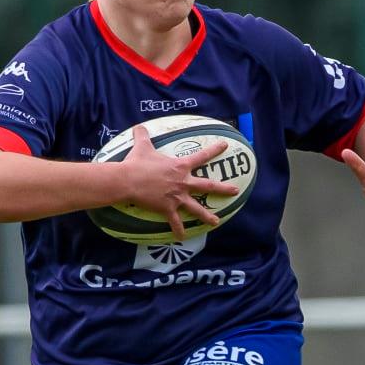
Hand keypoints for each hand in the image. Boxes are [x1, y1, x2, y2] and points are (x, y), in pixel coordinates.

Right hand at [115, 126, 239, 241]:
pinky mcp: (168, 209)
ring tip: (216, 222)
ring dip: (207, 216)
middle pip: (208, 186)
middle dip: (223, 188)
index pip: (201, 156)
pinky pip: (175, 222)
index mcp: (180, 166)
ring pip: (196, 208)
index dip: (214, 150)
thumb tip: (138, 126)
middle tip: (235, 190)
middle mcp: (183, 182)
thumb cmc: (136, 163)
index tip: (225, 146)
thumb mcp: (142, 146)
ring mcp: (177, 197)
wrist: (128, 180)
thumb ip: (143, 135)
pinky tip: (182, 238)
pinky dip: (178, 230)